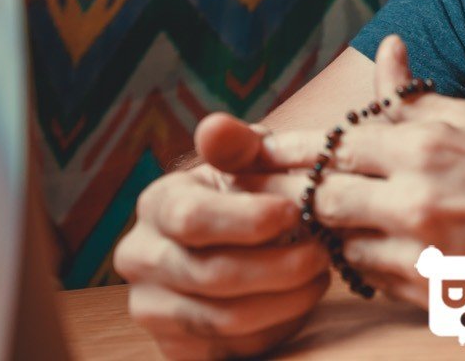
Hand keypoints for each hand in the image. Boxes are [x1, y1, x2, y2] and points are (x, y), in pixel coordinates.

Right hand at [113, 114, 330, 359]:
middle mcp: (141, 259)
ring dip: (285, 298)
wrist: (236, 248)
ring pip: (225, 318)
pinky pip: (232, 349)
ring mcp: (153, 310)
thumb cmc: (246, 198)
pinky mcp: (176, 350)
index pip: (192, 217)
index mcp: (156, 205)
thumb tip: (215, 126)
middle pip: (211, 274)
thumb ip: (236, 146)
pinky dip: (276, 326)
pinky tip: (301, 301)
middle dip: (278, 265)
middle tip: (323, 251)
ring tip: (321, 273)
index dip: (248, 219)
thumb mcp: (245, 166)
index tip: (295, 214)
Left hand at [253, 35, 464, 310]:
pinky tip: (371, 248)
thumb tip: (388, 49)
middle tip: (266, 194)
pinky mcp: (439, 295)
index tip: (252, 153)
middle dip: (295, 197)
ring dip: (334, 235)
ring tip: (323, 222)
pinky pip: (377, 282)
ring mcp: (428, 254)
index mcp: (423, 147)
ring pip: (344, 248)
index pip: (329, 149)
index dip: (287, 152)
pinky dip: (367, 264)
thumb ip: (411, 95)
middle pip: (323, 202)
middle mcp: (418, 201)